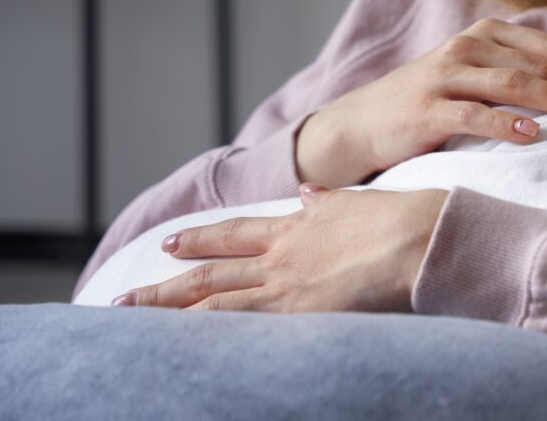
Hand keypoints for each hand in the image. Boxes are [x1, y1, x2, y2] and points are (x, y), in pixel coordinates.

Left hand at [114, 185, 446, 312]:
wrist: (420, 238)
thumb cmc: (401, 219)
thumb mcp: (355, 201)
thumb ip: (326, 202)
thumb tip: (306, 193)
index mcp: (295, 226)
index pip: (233, 235)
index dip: (198, 240)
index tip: (170, 244)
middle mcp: (281, 258)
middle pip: (210, 276)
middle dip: (164, 289)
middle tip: (125, 301)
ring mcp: (288, 289)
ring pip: (216, 308)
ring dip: (173, 316)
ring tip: (138, 326)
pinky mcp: (302, 317)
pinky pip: (246, 332)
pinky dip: (215, 341)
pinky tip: (192, 352)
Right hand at [297, 19, 546, 186]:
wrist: (360, 125)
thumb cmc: (433, 100)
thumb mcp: (486, 70)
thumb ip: (540, 58)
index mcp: (489, 36)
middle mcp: (469, 47)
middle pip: (540, 60)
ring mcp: (446, 76)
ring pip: (512, 82)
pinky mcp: (426, 109)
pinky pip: (472, 114)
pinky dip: (504, 123)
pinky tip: (532, 134)